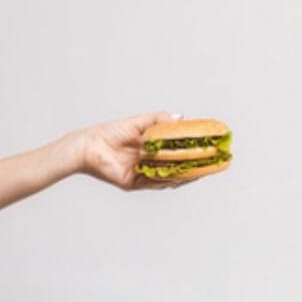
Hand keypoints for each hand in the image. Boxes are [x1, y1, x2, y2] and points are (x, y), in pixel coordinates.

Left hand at [63, 112, 196, 190]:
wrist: (88, 146)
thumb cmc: (109, 132)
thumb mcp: (139, 122)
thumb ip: (159, 120)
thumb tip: (181, 117)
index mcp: (150, 148)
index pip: (177, 151)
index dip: (193, 150)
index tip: (209, 146)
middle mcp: (149, 162)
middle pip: (177, 166)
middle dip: (196, 166)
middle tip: (213, 163)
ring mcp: (142, 174)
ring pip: (169, 177)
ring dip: (186, 175)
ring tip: (202, 171)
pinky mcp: (134, 183)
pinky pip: (154, 184)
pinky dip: (168, 180)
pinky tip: (181, 176)